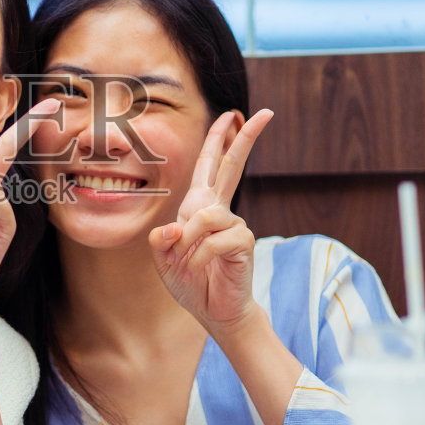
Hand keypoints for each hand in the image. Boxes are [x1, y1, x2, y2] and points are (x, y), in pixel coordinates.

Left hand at [149, 109, 273, 335]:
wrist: (213, 311)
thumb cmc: (190, 282)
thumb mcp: (163, 260)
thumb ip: (160, 241)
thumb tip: (173, 228)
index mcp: (200, 207)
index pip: (210, 167)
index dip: (218, 140)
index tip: (231, 116)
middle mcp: (219, 210)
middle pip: (232, 166)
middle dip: (245, 138)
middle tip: (264, 113)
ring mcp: (234, 224)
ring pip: (205, 216)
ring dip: (188, 241)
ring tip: (186, 262)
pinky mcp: (243, 241)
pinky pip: (213, 240)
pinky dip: (198, 256)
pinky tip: (200, 268)